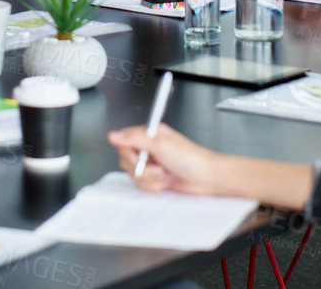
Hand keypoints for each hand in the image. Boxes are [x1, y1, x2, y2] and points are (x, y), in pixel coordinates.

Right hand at [108, 123, 226, 195]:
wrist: (207, 179)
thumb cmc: (191, 159)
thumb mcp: (160, 144)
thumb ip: (134, 139)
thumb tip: (113, 135)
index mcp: (149, 135)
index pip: (124, 141)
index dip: (128, 152)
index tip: (138, 157)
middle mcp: (149, 149)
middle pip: (127, 160)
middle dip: (142, 169)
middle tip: (157, 167)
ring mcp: (152, 165)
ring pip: (135, 176)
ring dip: (151, 179)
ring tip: (166, 174)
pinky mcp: (156, 179)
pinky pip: (143, 186)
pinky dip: (155, 186)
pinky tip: (167, 181)